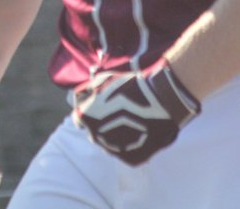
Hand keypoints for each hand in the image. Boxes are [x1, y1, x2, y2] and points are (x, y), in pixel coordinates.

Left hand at [72, 59, 198, 165]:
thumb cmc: (130, 86)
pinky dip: (132, 144)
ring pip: (110, 143)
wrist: (159, 101)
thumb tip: (80, 100)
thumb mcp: (101, 80)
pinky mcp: (130, 159)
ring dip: (116, 135)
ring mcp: (112, 149)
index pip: (80, 117)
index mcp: (84, 117)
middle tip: (120, 113)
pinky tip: (142, 131)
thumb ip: (87, 91)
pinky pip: (127, 152)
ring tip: (133, 121)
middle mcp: (94, 136)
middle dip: (102, 123)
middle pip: (95, 132)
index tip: (101, 105)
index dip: (90, 110)